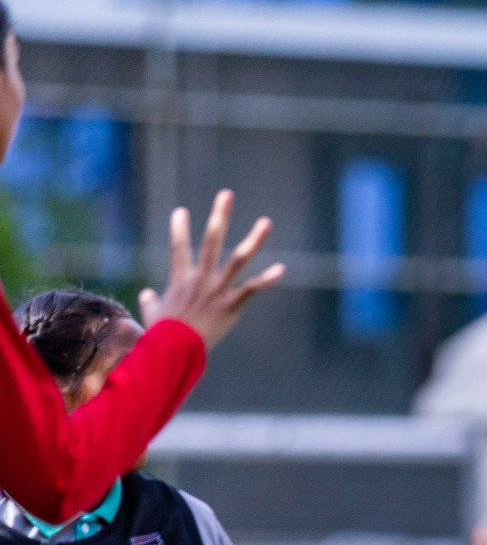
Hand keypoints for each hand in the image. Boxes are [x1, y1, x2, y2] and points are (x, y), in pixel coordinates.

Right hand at [139, 190, 284, 349]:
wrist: (174, 350)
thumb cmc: (162, 335)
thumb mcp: (152, 314)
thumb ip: (151, 301)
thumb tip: (147, 294)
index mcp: (181, 279)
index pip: (178, 247)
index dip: (179, 228)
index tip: (181, 210)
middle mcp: (200, 278)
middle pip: (211, 240)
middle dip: (219, 216)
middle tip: (227, 194)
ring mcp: (217, 289)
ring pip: (238, 259)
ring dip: (253, 240)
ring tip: (266, 222)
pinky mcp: (231, 304)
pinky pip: (251, 288)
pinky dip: (267, 279)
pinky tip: (281, 268)